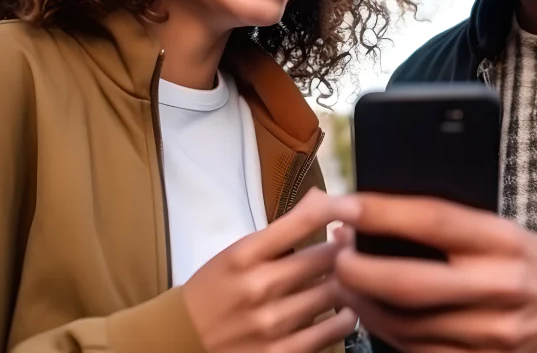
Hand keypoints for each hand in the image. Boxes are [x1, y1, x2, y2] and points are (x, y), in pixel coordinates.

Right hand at [181, 188, 357, 352]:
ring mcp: (271, 323)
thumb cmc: (215, 290)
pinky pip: (333, 330)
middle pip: (328, 257)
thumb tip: (322, 197)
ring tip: (351, 276)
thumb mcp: (238, 252)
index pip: (303, 222)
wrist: (181, 342)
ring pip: (335, 293)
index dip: (338, 208)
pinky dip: (345, 316)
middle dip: (347, 247)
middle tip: (354, 245)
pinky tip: (343, 309)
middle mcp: (259, 287)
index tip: (355, 207)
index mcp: (244, 255)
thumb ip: (283, 228)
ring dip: (349, 282)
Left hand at [330, 194, 536, 352]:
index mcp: (503, 242)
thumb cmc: (534, 266)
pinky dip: (385, 331)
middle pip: (409, 283)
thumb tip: (384, 214)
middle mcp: (496, 287)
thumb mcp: (505, 232)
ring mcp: (488, 332)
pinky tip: (370, 311)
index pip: (434, 221)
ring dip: (363, 303)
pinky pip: (418, 350)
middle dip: (358, 270)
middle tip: (333, 253)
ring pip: (405, 325)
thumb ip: (455, 226)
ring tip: (343, 279)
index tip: (345, 204)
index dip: (383, 212)